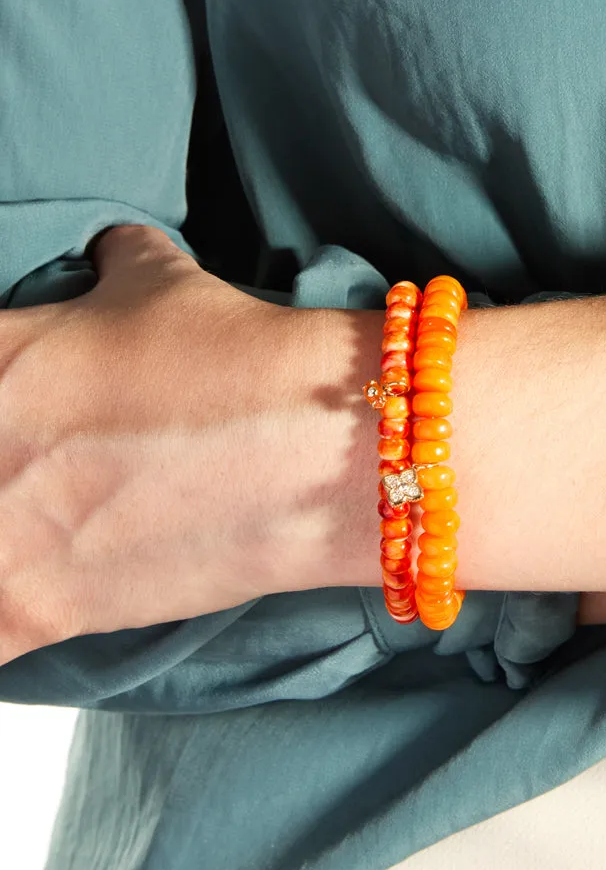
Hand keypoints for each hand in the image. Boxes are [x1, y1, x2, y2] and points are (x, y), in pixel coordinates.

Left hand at [0, 224, 361, 663]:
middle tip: (32, 468)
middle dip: (0, 465)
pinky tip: (27, 594)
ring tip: (37, 525)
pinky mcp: (26, 611)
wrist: (310, 446)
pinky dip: (3, 619)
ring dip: (3, 532)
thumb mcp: (165, 283)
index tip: (21, 419)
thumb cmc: (237, 360)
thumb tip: (112, 250)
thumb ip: (115, 264)